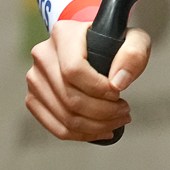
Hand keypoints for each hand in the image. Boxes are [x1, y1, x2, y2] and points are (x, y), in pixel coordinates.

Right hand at [25, 19, 151, 141]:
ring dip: (96, 126)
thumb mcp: (134, 40)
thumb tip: (118, 83)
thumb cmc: (114, 44)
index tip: (118, 93)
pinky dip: (82, 134)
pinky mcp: (34, 99)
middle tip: (124, 111)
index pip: (74, 70)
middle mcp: (43, 55)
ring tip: (117, 120)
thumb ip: (133, 54)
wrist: (94, 48)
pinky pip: (57, 127)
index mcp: (63, 34)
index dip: (99, 89)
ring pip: (65, 116)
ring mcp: (35, 79)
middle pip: (70, 97)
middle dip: (104, 112)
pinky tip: (101, 130)